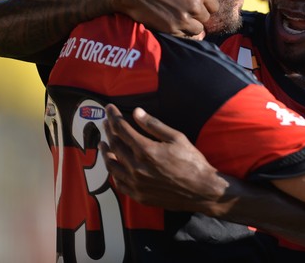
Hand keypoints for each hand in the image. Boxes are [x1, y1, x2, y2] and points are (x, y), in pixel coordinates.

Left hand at [99, 104, 229, 213]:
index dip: (114, 117)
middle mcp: (136, 167)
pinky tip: (114, 166)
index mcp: (146, 150)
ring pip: (112, 165)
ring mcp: (136, 183)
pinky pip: (119, 182)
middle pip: (115, 145)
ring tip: (103, 143)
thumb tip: (137, 112)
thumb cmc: (192, 162)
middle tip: (106, 122)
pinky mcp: (138, 195)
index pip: (122, 129)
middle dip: (109, 131)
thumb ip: (154, 125)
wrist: (201, 190)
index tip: (109, 108)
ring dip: (105, 152)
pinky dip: (113, 172)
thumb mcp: (177, 138)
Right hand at [111, 0, 219, 37]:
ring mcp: (184, 18)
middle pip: (206, 18)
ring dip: (191, 25)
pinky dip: (183, 32)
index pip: (214, 6)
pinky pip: (187, 36)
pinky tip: (174, 24)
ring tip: (179, 18)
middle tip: (184, 9)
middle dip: (198, 15)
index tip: (194, 3)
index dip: (205, 5)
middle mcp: (195, 5)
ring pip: (199, 29)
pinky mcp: (173, 29)